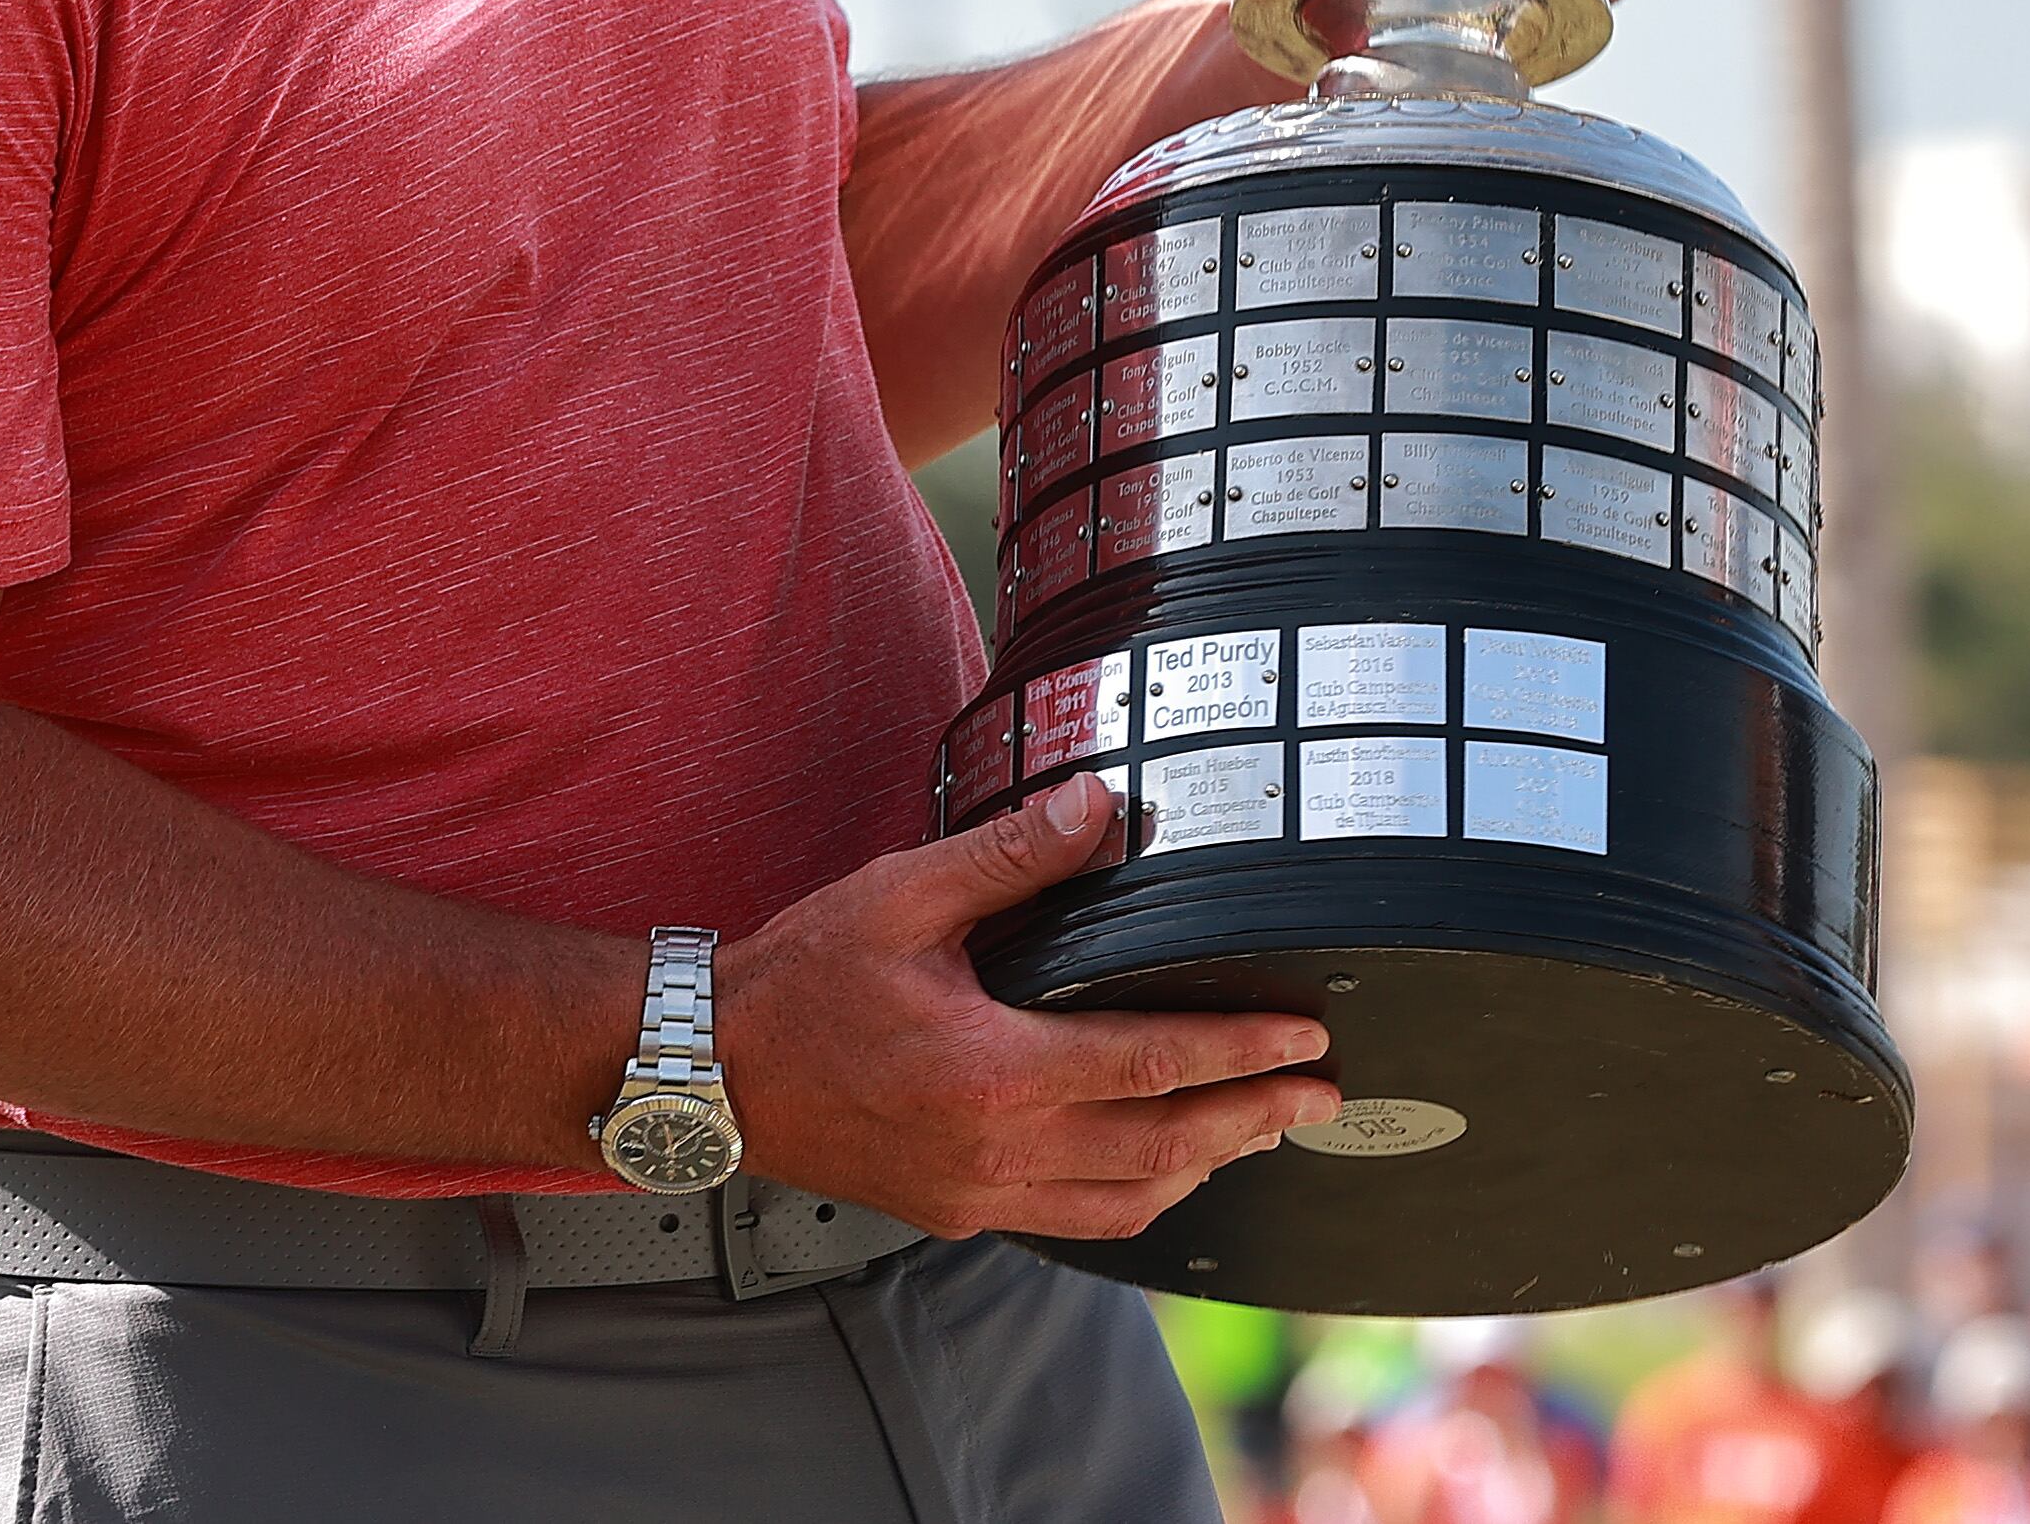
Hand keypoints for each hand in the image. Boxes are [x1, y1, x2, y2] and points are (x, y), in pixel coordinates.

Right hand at [716, 774, 1340, 1238]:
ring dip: (1207, 1165)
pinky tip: (1163, 1168)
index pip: (1152, 1063)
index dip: (1241, 1053)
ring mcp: (979, 1190)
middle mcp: (996, 1146)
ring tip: (1261, 1129)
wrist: (708, 1070)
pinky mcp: (956, 1209)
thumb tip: (1100, 810)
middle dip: (1254, 1118)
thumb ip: (1010, 858)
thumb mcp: (902, 895)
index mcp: (992, 1068)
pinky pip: (1077, 1219)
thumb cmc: (799, 979)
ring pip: (1129, 1201)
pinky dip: (1140, 1198)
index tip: (1305, 1038)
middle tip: (1321, 1095)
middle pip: (1162, 1146)